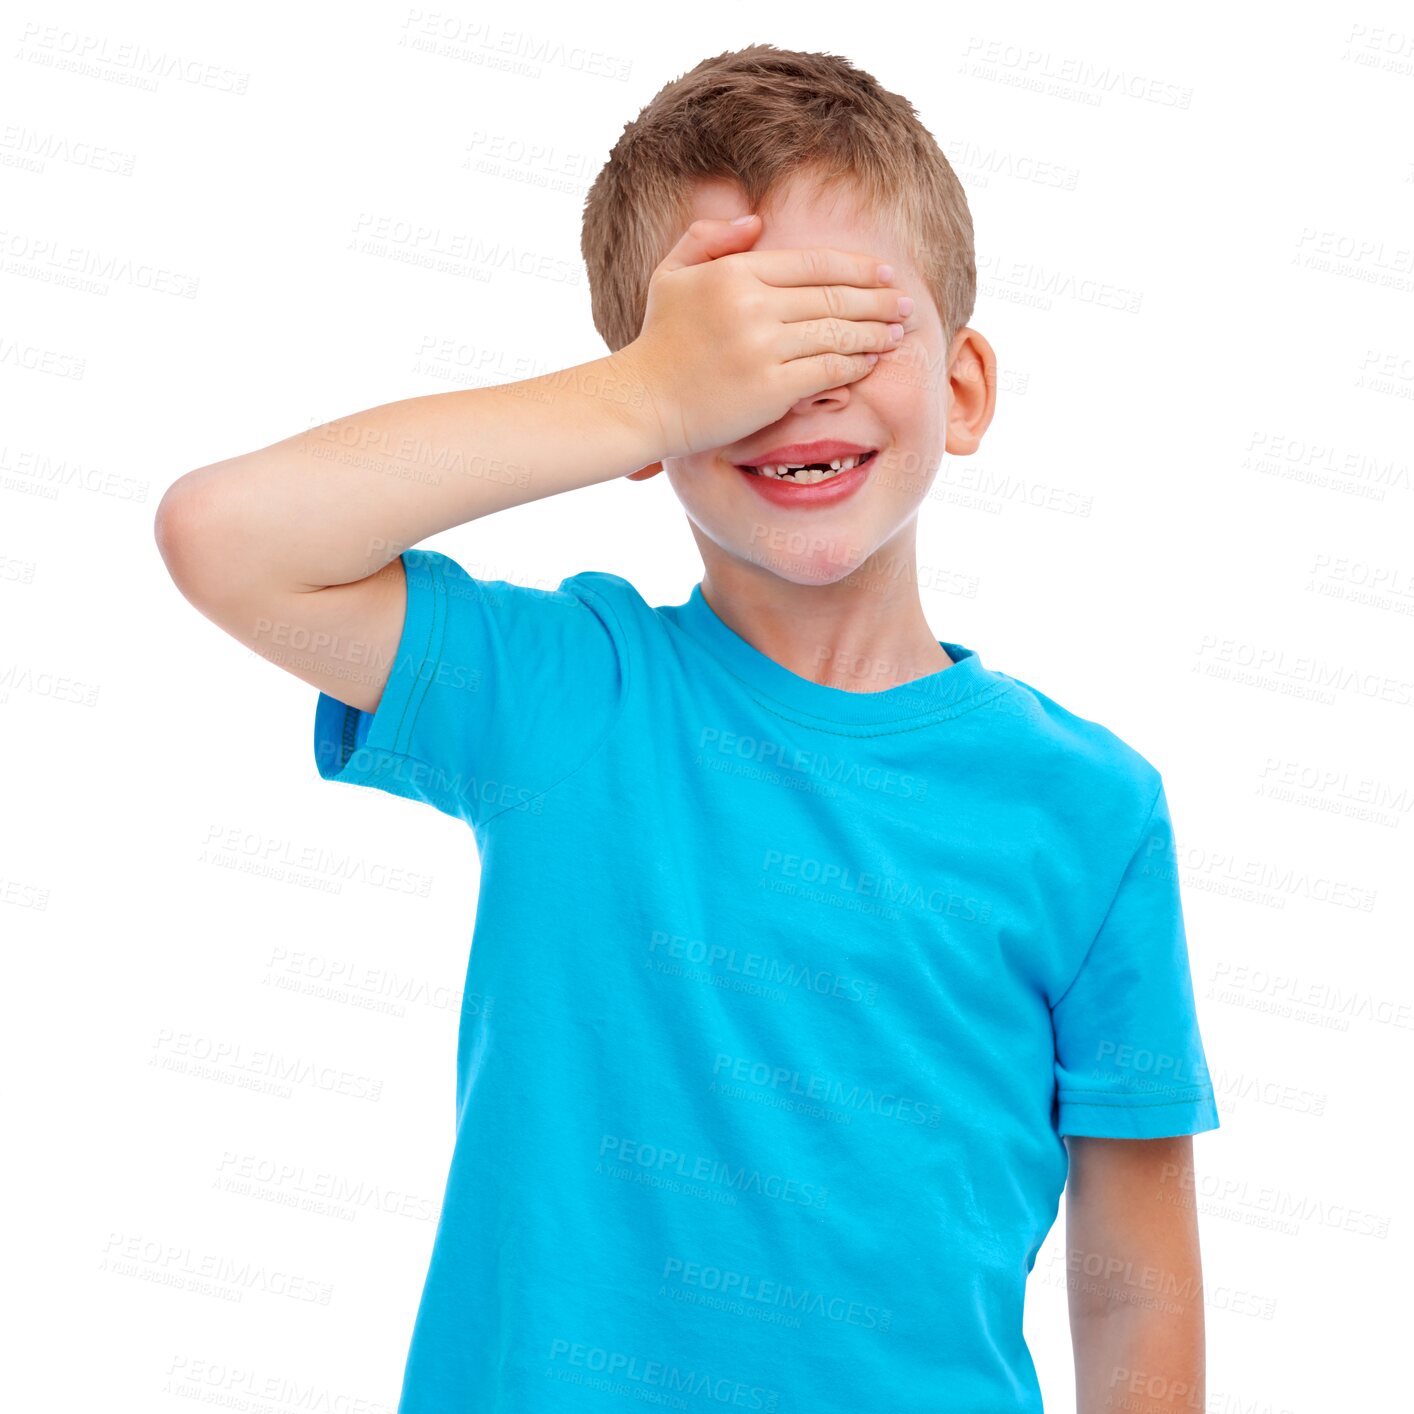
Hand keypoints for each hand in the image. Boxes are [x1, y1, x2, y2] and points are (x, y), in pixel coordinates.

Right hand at [612, 215, 906, 464]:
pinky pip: (828, 371)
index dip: (857, 268)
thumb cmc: (659, 342)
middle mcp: (752, 305)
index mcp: (735, 272)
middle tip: (905, 304)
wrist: (643, 402)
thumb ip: (709, 238)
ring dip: (874, 333)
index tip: (885, 274)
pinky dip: (854, 365)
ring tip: (896, 333)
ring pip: (837, 333)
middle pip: (833, 296)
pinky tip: (870, 362)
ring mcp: (763, 347)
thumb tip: (757, 220)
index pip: (813, 264)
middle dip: (877, 299)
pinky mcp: (771, 388)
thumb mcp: (672, 275)